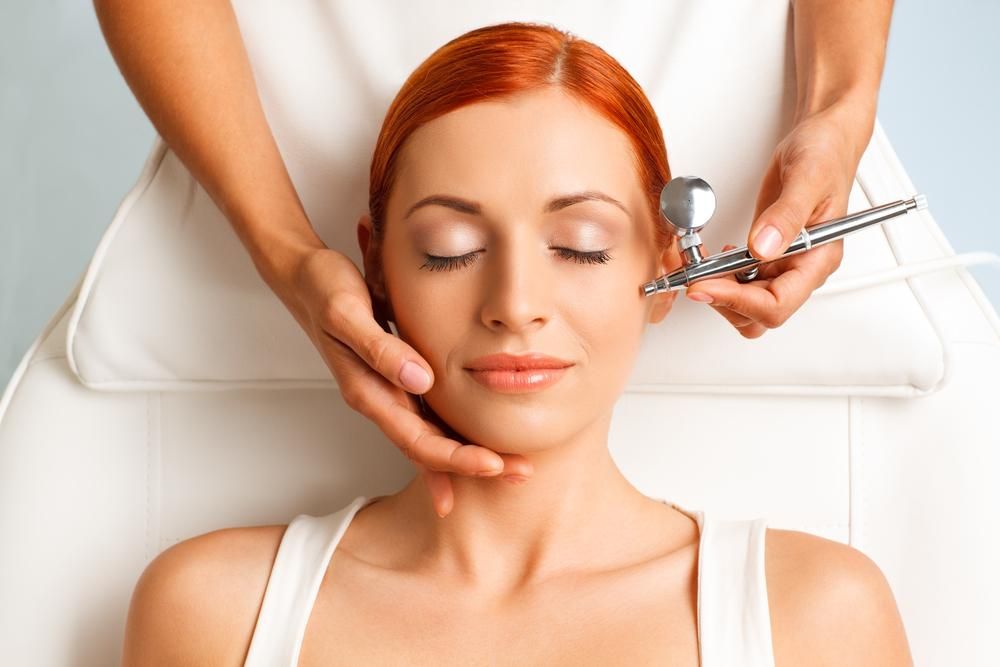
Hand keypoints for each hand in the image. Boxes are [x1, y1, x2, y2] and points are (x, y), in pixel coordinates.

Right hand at [272, 247, 533, 517]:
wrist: (303, 276)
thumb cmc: (323, 288)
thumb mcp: (347, 311)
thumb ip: (381, 348)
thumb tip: (420, 381)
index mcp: (367, 390)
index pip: (416, 440)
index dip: (454, 458)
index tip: (492, 465)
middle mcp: (379, 399)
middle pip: (428, 450)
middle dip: (473, 466)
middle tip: (520, 474)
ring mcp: (387, 391)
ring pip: (431, 436)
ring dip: (468, 455)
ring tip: (512, 466)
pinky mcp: (396, 377)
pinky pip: (429, 415)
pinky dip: (454, 433)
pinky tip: (476, 443)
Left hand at [683, 103, 869, 337]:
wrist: (823, 141)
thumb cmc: (826, 154)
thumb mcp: (808, 177)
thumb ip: (786, 215)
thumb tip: (763, 248)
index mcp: (819, 259)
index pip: (778, 304)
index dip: (738, 301)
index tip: (703, 286)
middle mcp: (802, 269)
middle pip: (758, 314)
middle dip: (722, 299)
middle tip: (693, 275)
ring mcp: (783, 266)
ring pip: (746, 306)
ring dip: (718, 291)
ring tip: (698, 264)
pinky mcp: (766, 258)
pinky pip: (740, 284)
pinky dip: (719, 278)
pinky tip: (711, 257)